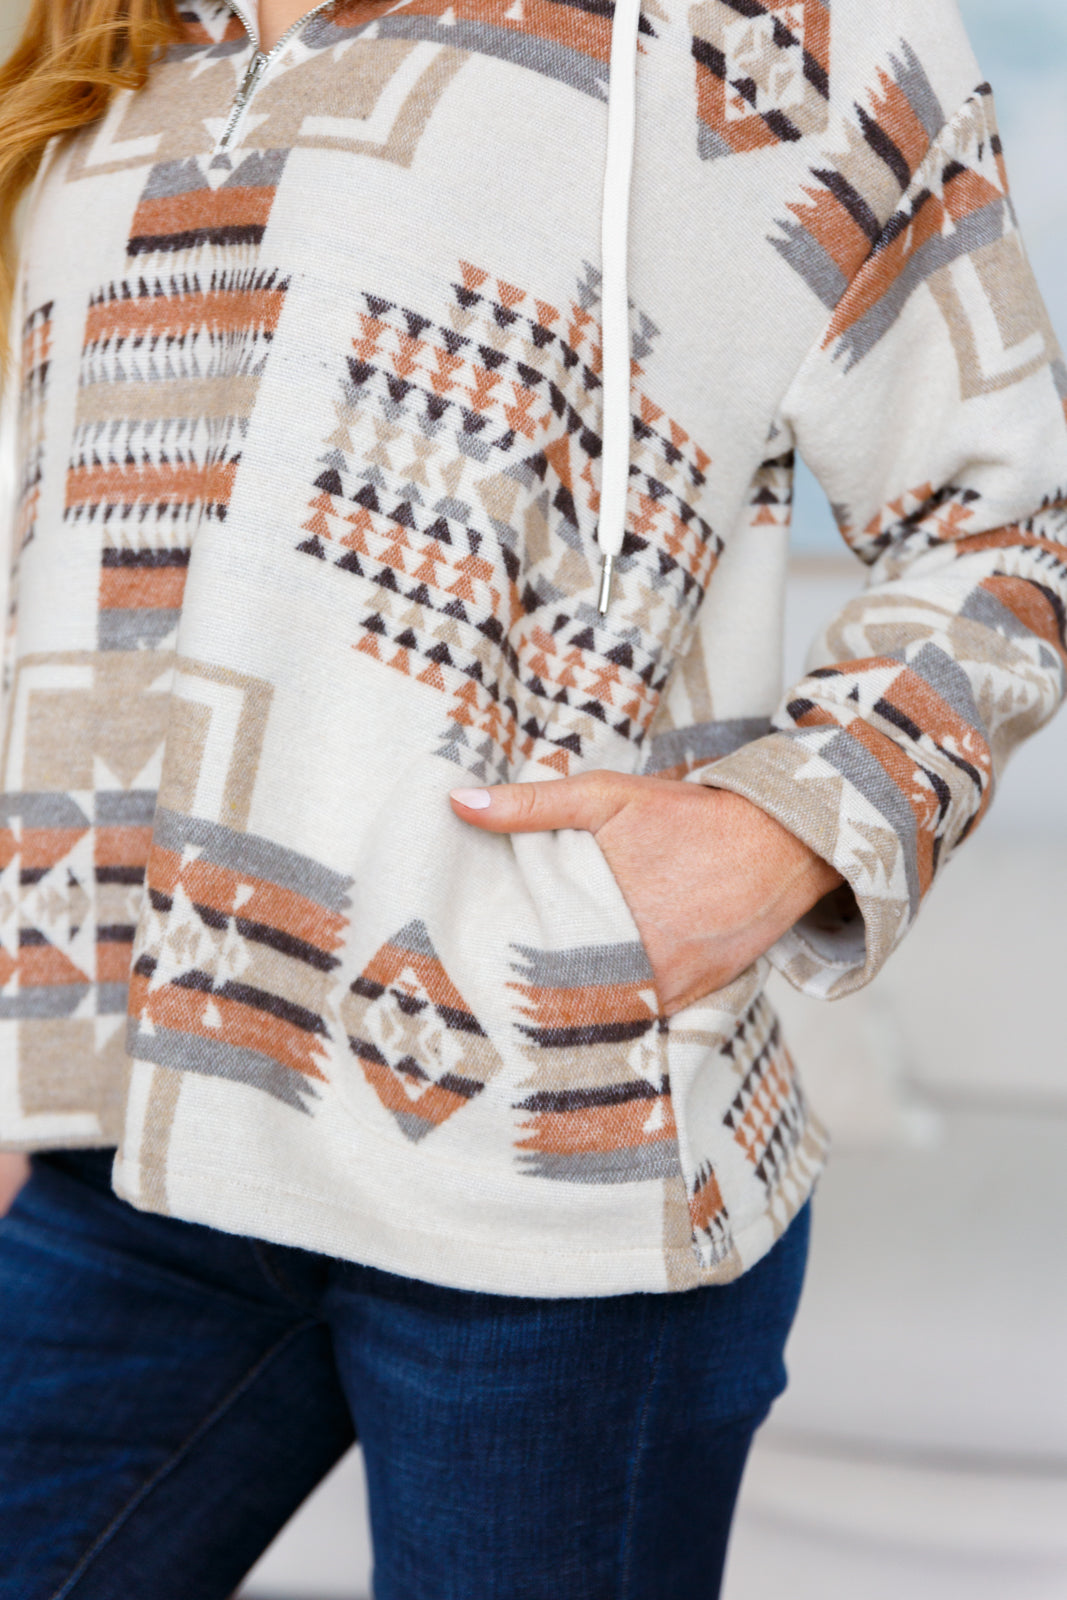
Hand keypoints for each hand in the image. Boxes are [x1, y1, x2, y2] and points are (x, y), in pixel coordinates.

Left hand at [450, 773, 842, 1014]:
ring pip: (602, 1018)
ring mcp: (669, 988)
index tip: (468, 980)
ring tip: (521, 1021)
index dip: (499, 976)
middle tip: (485, 1005)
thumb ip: (532, 804)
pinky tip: (580, 1017)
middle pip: (563, 1000)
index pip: (532, 967)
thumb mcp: (607, 796)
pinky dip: (613, 1018)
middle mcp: (640, 965)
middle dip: (527, 1002)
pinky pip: (641, 1020)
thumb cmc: (689, 816)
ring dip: (568, 1016)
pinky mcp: (692, 998)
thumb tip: (458, 804)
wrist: (782, 843)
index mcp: (607, 919)